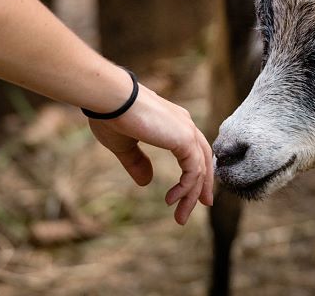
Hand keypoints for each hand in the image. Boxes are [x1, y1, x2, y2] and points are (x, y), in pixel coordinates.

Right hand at [88, 85, 213, 224]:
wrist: (111, 99)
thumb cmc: (112, 116)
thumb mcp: (125, 146)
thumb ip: (137, 163)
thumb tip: (146, 182)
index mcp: (174, 123)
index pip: (194, 150)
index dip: (195, 171)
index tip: (191, 192)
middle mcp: (185, 125)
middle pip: (202, 160)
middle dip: (201, 186)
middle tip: (200, 206)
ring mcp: (187, 130)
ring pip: (199, 169)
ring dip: (191, 195)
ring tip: (180, 216)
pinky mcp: (184, 138)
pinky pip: (193, 169)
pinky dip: (186, 187)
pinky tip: (172, 199)